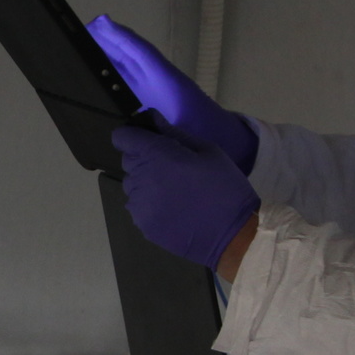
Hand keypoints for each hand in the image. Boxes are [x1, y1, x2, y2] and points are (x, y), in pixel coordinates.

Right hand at [88, 16, 257, 172]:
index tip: (101, 24)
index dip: (121, 39)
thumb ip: (162, 129)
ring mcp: (155, 89)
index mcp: (169, 83)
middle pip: (131, 55)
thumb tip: (132, 129)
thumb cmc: (209, 134)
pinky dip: (113, 72)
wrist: (229, 142)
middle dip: (109, 40)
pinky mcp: (153, 100)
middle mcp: (159, 80)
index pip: (142, 54)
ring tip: (85, 44)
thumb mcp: (185, 132)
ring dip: (108, 53)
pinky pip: (129, 80)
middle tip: (84, 29)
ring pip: (129, 65)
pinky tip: (99, 73)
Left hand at [112, 119, 260, 272]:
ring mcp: (138, 204)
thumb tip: (152, 118)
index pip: (122, 136)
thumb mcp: (207, 151)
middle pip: (128, 160)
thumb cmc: (224, 187)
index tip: (149, 140)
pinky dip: (149, 204)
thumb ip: (174, 133)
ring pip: (132, 184)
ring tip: (174, 191)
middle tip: (172, 167)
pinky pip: (137, 206)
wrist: (232, 235)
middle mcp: (140, 177)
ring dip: (146, 182)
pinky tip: (172, 209)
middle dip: (144, 158)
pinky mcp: (141, 224)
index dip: (133, 135)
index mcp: (156, 155)